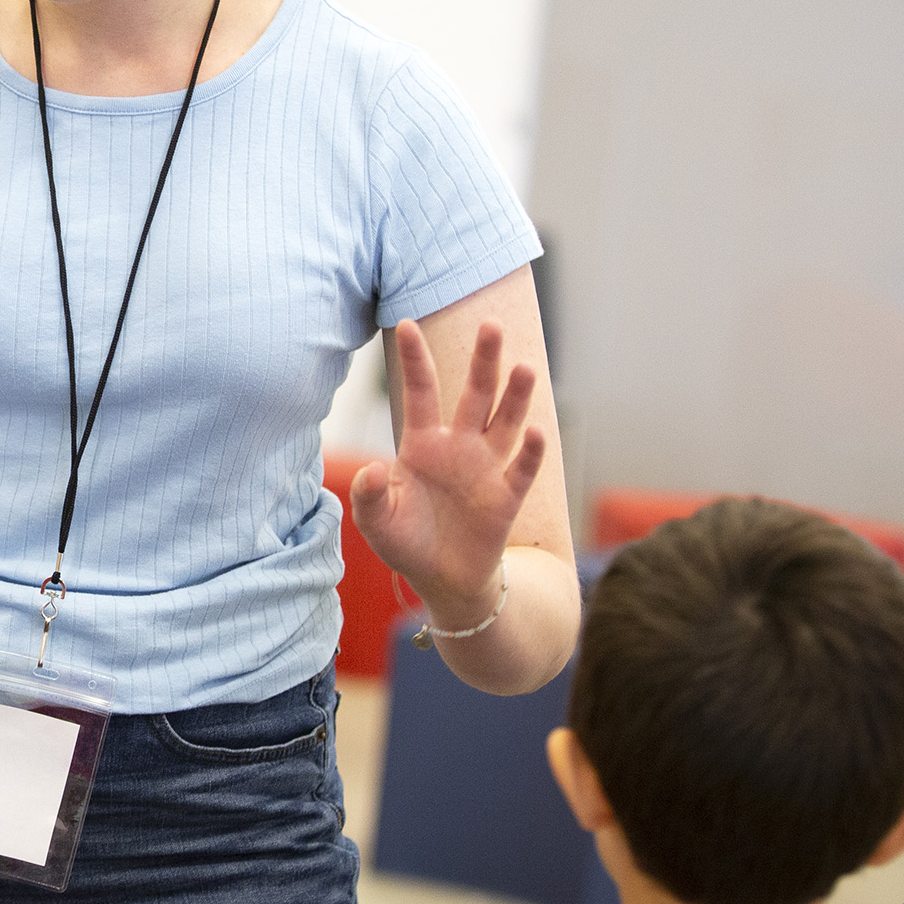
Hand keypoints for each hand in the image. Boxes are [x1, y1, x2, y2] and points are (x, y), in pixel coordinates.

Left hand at [351, 318, 545, 628]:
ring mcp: (486, 468)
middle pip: (475, 394)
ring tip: (524, 367)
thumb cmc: (406, 541)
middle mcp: (459, 446)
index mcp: (422, 444)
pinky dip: (530, 451)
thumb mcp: (376, 521)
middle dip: (484, 361)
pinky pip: (521, 469)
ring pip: (504, 422)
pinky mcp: (507, 496)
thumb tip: (370, 468)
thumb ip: (367, 495)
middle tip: (490, 325)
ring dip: (515, 397)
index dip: (415, 360)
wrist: (443, 579)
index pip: (420, 393)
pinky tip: (535, 431)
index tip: (405, 324)